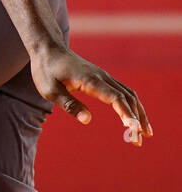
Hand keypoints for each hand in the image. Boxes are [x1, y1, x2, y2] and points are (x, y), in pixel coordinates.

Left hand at [30, 45, 152, 144]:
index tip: (134, 129)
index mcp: (90, 80)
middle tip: (139, 141)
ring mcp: (104, 77)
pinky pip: (124, 91)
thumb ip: (69, 104)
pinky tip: (135, 117)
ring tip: (145, 133)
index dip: (126, 114)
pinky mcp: (103, 78)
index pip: (115, 98)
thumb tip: (87, 120)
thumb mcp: (50, 90)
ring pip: (129, 94)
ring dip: (139, 113)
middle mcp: (102, 77)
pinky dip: (133, 105)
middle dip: (137, 119)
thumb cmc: (46, 71)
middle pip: (127, 98)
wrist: (48, 50)